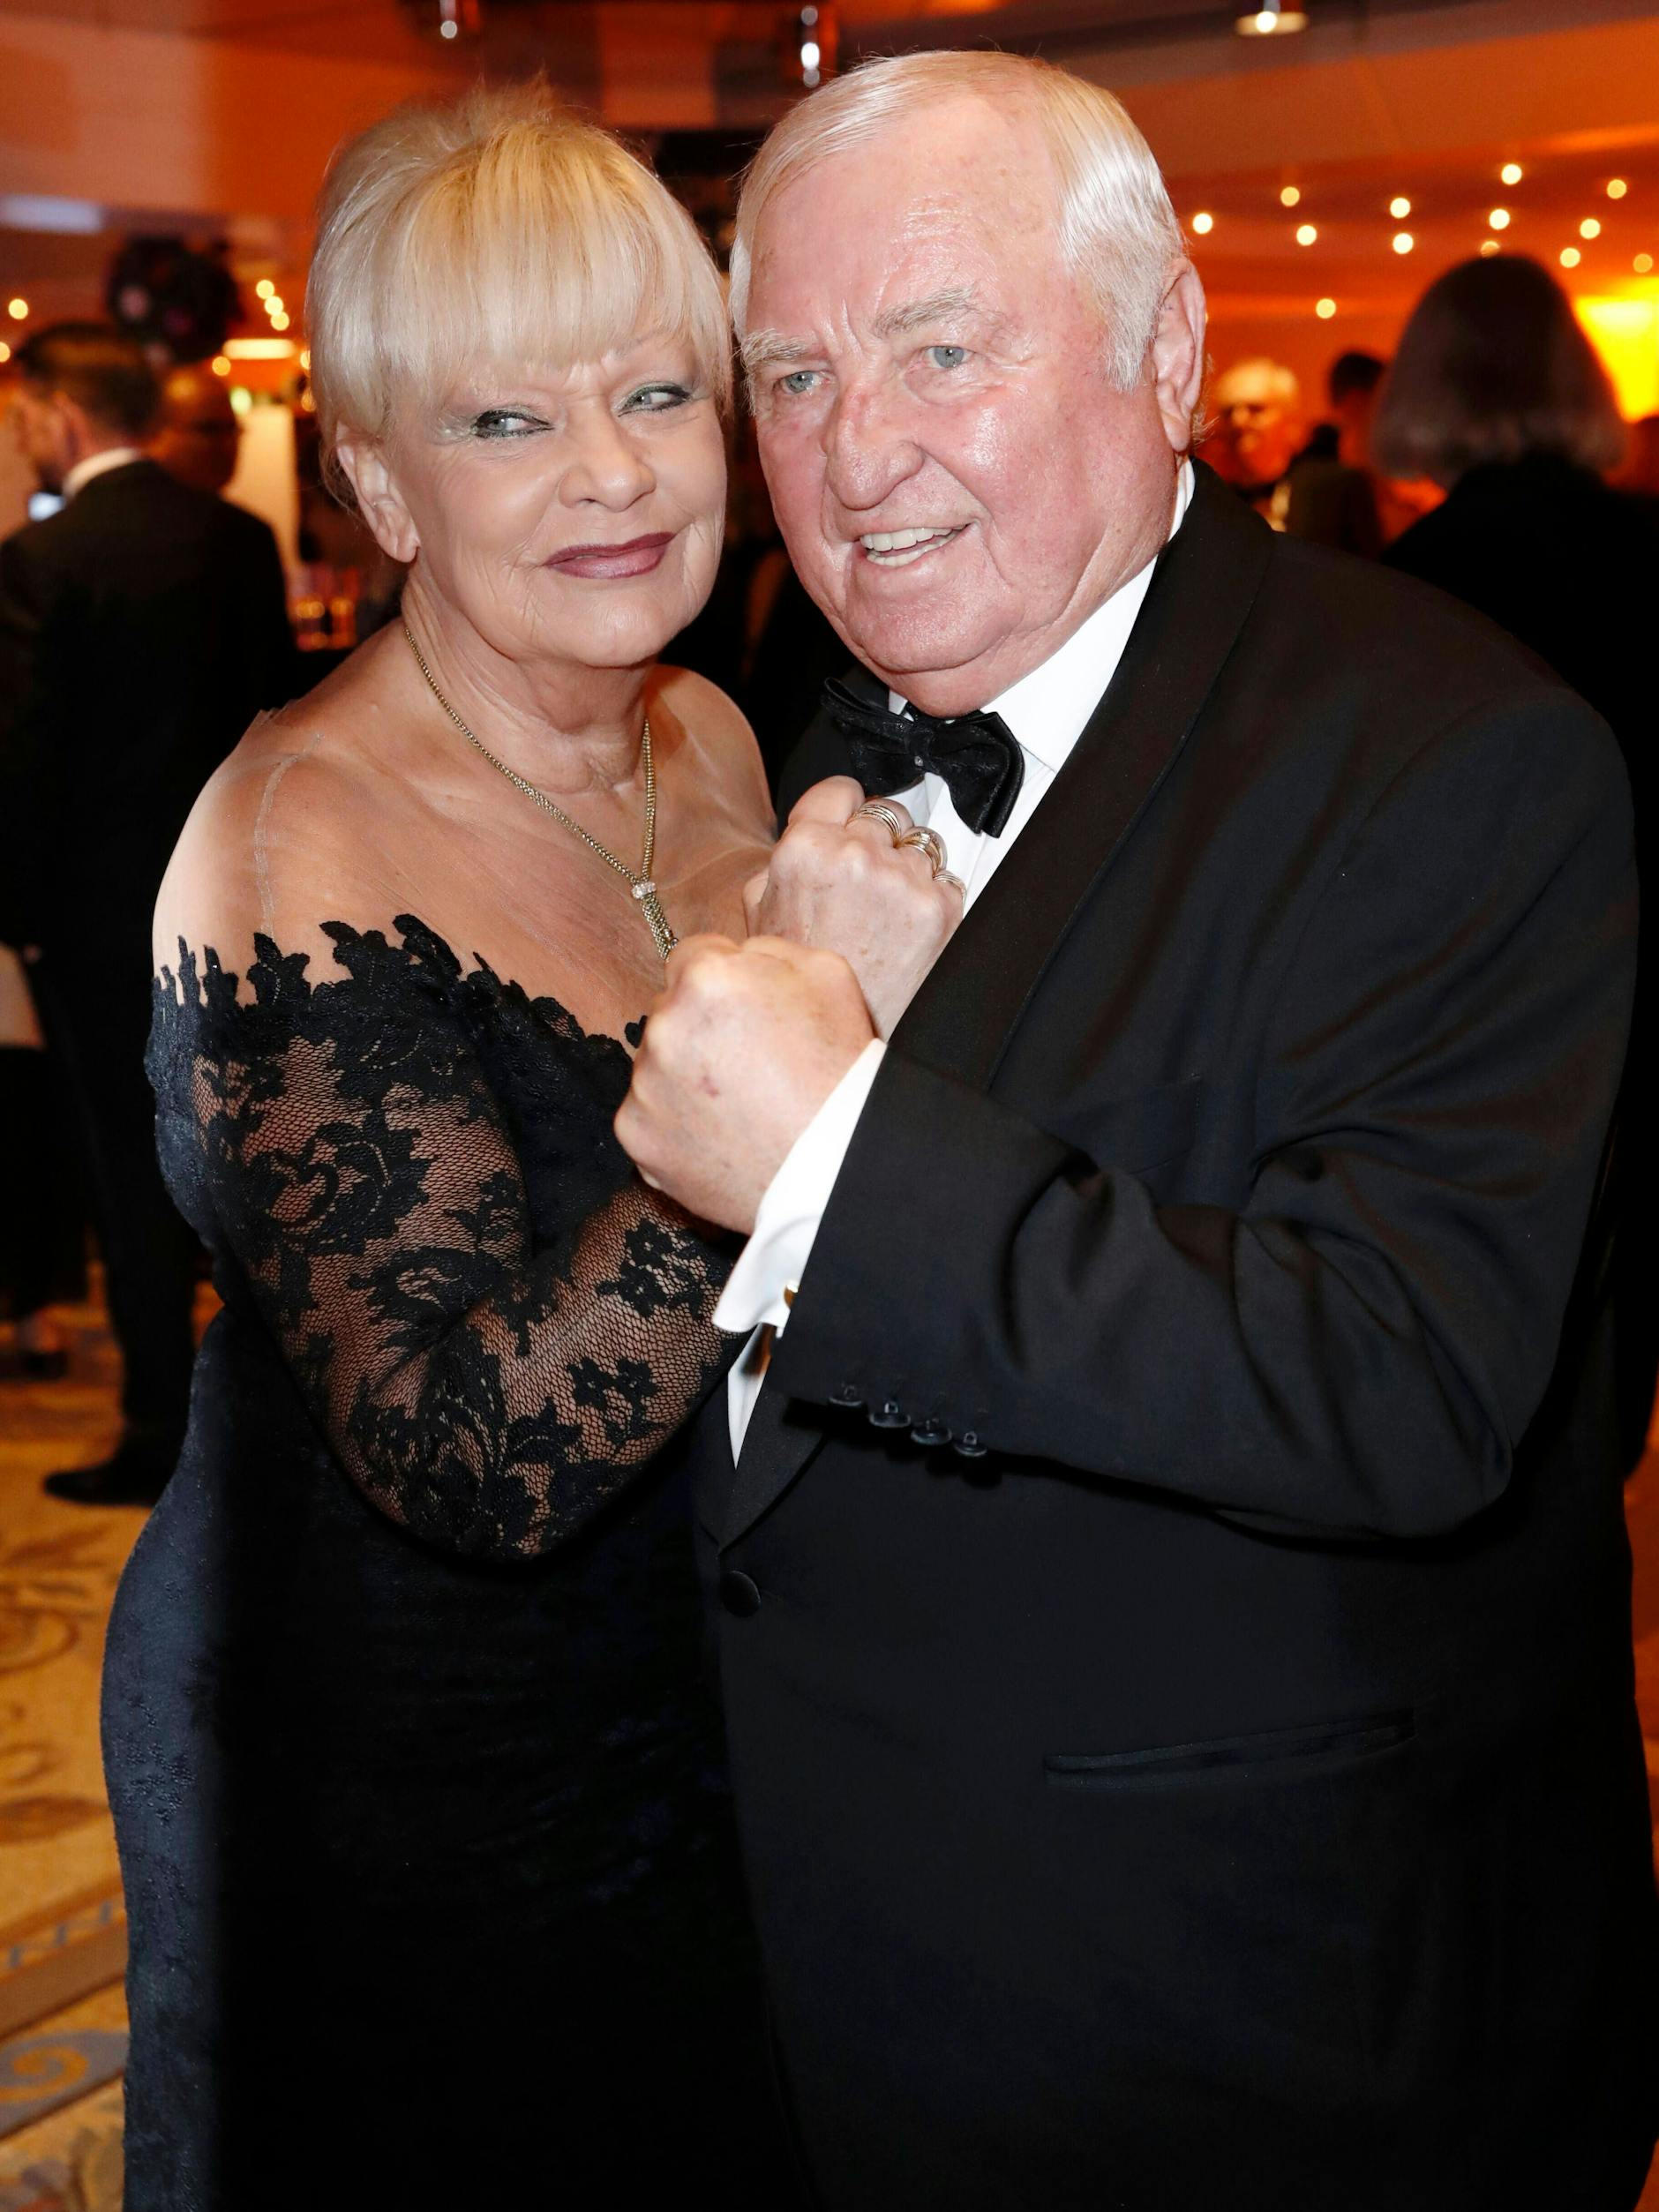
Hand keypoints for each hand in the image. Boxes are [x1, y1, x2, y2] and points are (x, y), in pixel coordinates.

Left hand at [615, 934, 874, 1232]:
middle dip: (700, 1026)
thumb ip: (768, 950)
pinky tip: (718, 1134)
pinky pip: (648, 1114)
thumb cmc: (839, 1068)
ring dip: (684, 1073)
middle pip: (670, 1009)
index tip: (744, 1008)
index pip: (693, 955)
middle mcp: (663, 1026)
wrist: (835, 1165)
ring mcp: (644, 1084)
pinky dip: (674, 1121)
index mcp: (706, 979)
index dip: (723, 979)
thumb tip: (735, 954)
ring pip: (656, 1062)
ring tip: (736, 1104)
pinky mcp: (636, 1134)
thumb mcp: (827, 974)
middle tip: (747, 1062)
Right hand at [742, 777, 962, 1036]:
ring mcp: (902, 879)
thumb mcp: (760, 915)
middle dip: (878, 843)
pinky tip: (908, 931)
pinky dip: (932, 900)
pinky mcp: (939, 906)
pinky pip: (946, 879)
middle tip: (865, 885)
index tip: (850, 820)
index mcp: (804, 850)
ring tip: (886, 914)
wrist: (838, 1038)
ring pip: (921, 844)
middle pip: (885, 814)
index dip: (846, 807)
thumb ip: (777, 864)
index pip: (841, 789)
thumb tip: (801, 836)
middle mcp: (856, 856)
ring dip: (909, 869)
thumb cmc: (797, 982)